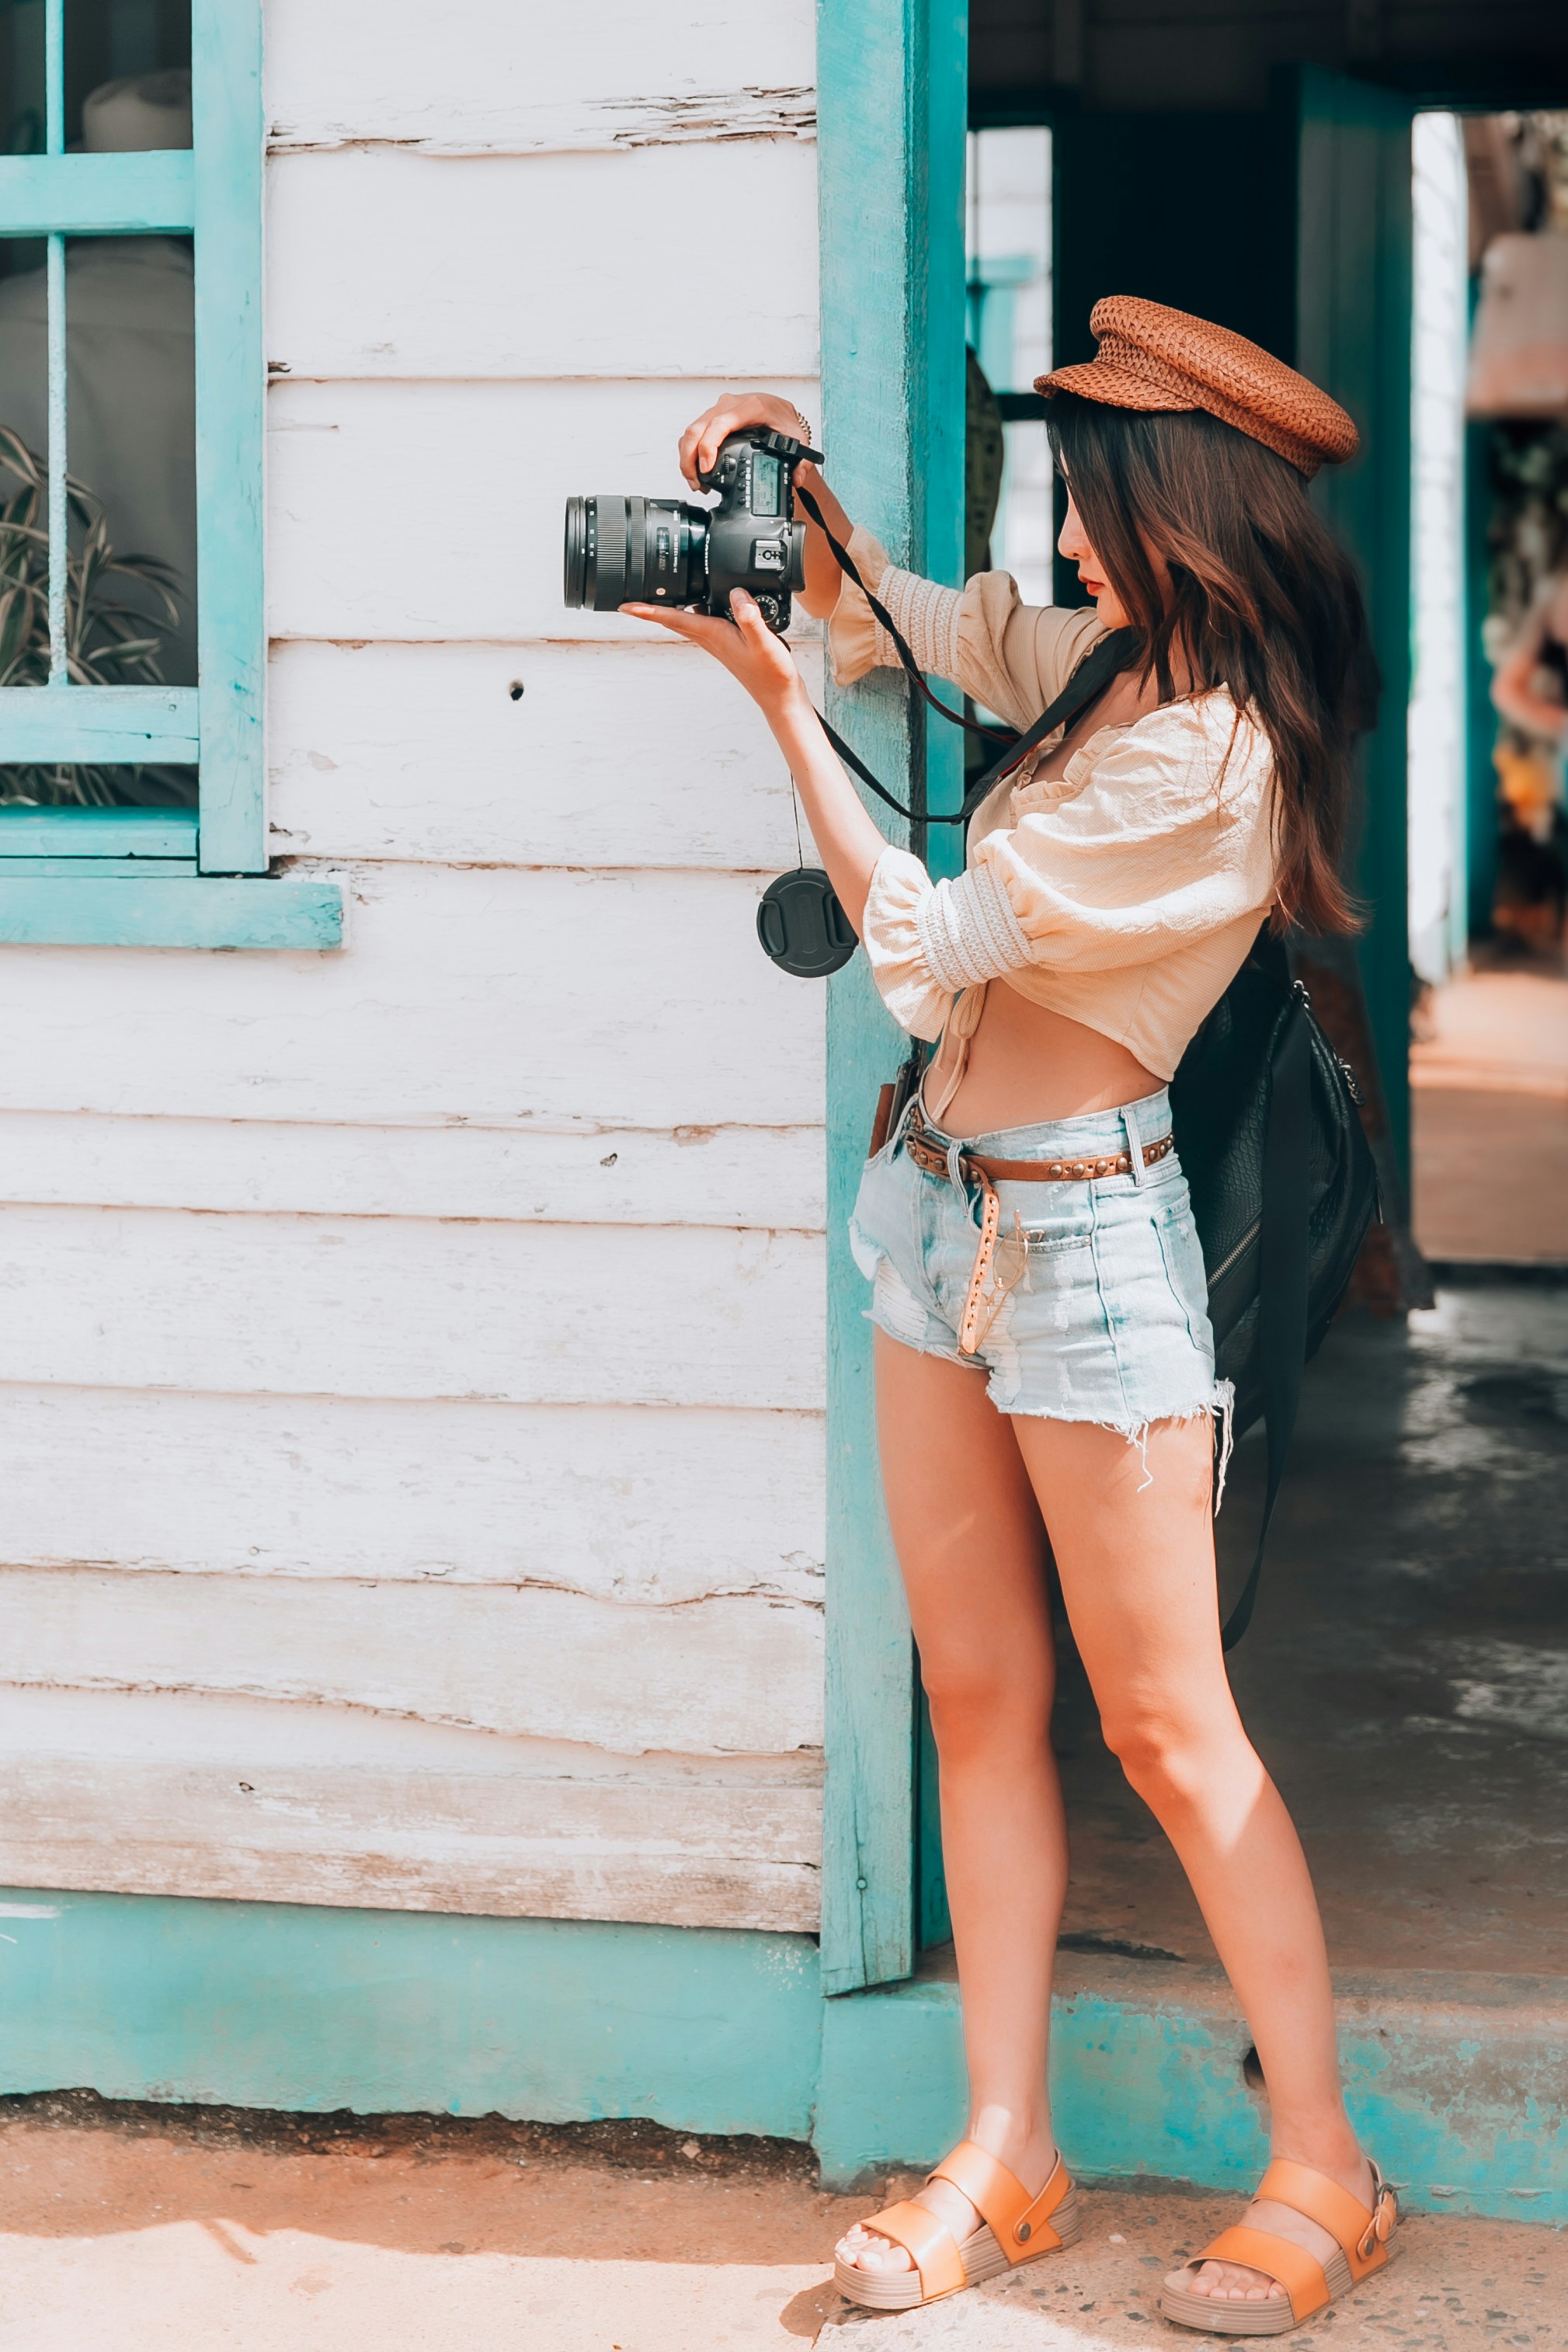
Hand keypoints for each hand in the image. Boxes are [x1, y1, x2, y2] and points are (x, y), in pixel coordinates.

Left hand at [623, 587, 807, 716]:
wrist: (780, 697)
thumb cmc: (772, 675)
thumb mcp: (763, 643)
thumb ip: (749, 617)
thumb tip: (735, 593)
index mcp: (713, 634)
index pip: (673, 619)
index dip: (648, 611)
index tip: (625, 606)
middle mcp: (711, 638)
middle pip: (674, 618)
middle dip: (652, 606)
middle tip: (631, 596)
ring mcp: (718, 641)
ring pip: (688, 619)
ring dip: (672, 607)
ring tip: (659, 591)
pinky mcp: (728, 641)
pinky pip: (705, 620)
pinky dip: (698, 608)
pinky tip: (706, 599)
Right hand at [678, 392, 813, 490]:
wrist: (778, 408)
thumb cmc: (783, 419)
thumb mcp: (798, 438)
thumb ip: (801, 460)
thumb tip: (797, 478)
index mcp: (750, 407)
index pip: (720, 423)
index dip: (709, 446)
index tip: (707, 468)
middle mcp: (729, 405)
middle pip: (698, 428)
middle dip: (690, 459)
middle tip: (697, 483)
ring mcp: (718, 410)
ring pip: (692, 431)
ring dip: (688, 458)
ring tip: (696, 482)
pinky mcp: (712, 417)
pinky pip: (694, 433)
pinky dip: (690, 453)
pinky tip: (697, 471)